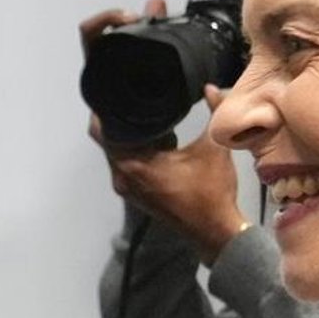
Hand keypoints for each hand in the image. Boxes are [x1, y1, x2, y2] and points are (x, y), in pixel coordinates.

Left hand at [93, 75, 250, 265]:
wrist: (214, 230)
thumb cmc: (213, 191)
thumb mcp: (215, 147)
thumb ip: (214, 111)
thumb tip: (209, 87)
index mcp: (135, 164)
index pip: (103, 131)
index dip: (103, 110)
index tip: (110, 91)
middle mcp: (123, 177)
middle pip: (106, 140)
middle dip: (117, 119)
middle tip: (129, 96)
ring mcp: (127, 188)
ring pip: (116, 153)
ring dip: (126, 136)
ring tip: (144, 114)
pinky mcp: (135, 193)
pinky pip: (124, 164)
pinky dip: (133, 150)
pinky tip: (154, 138)